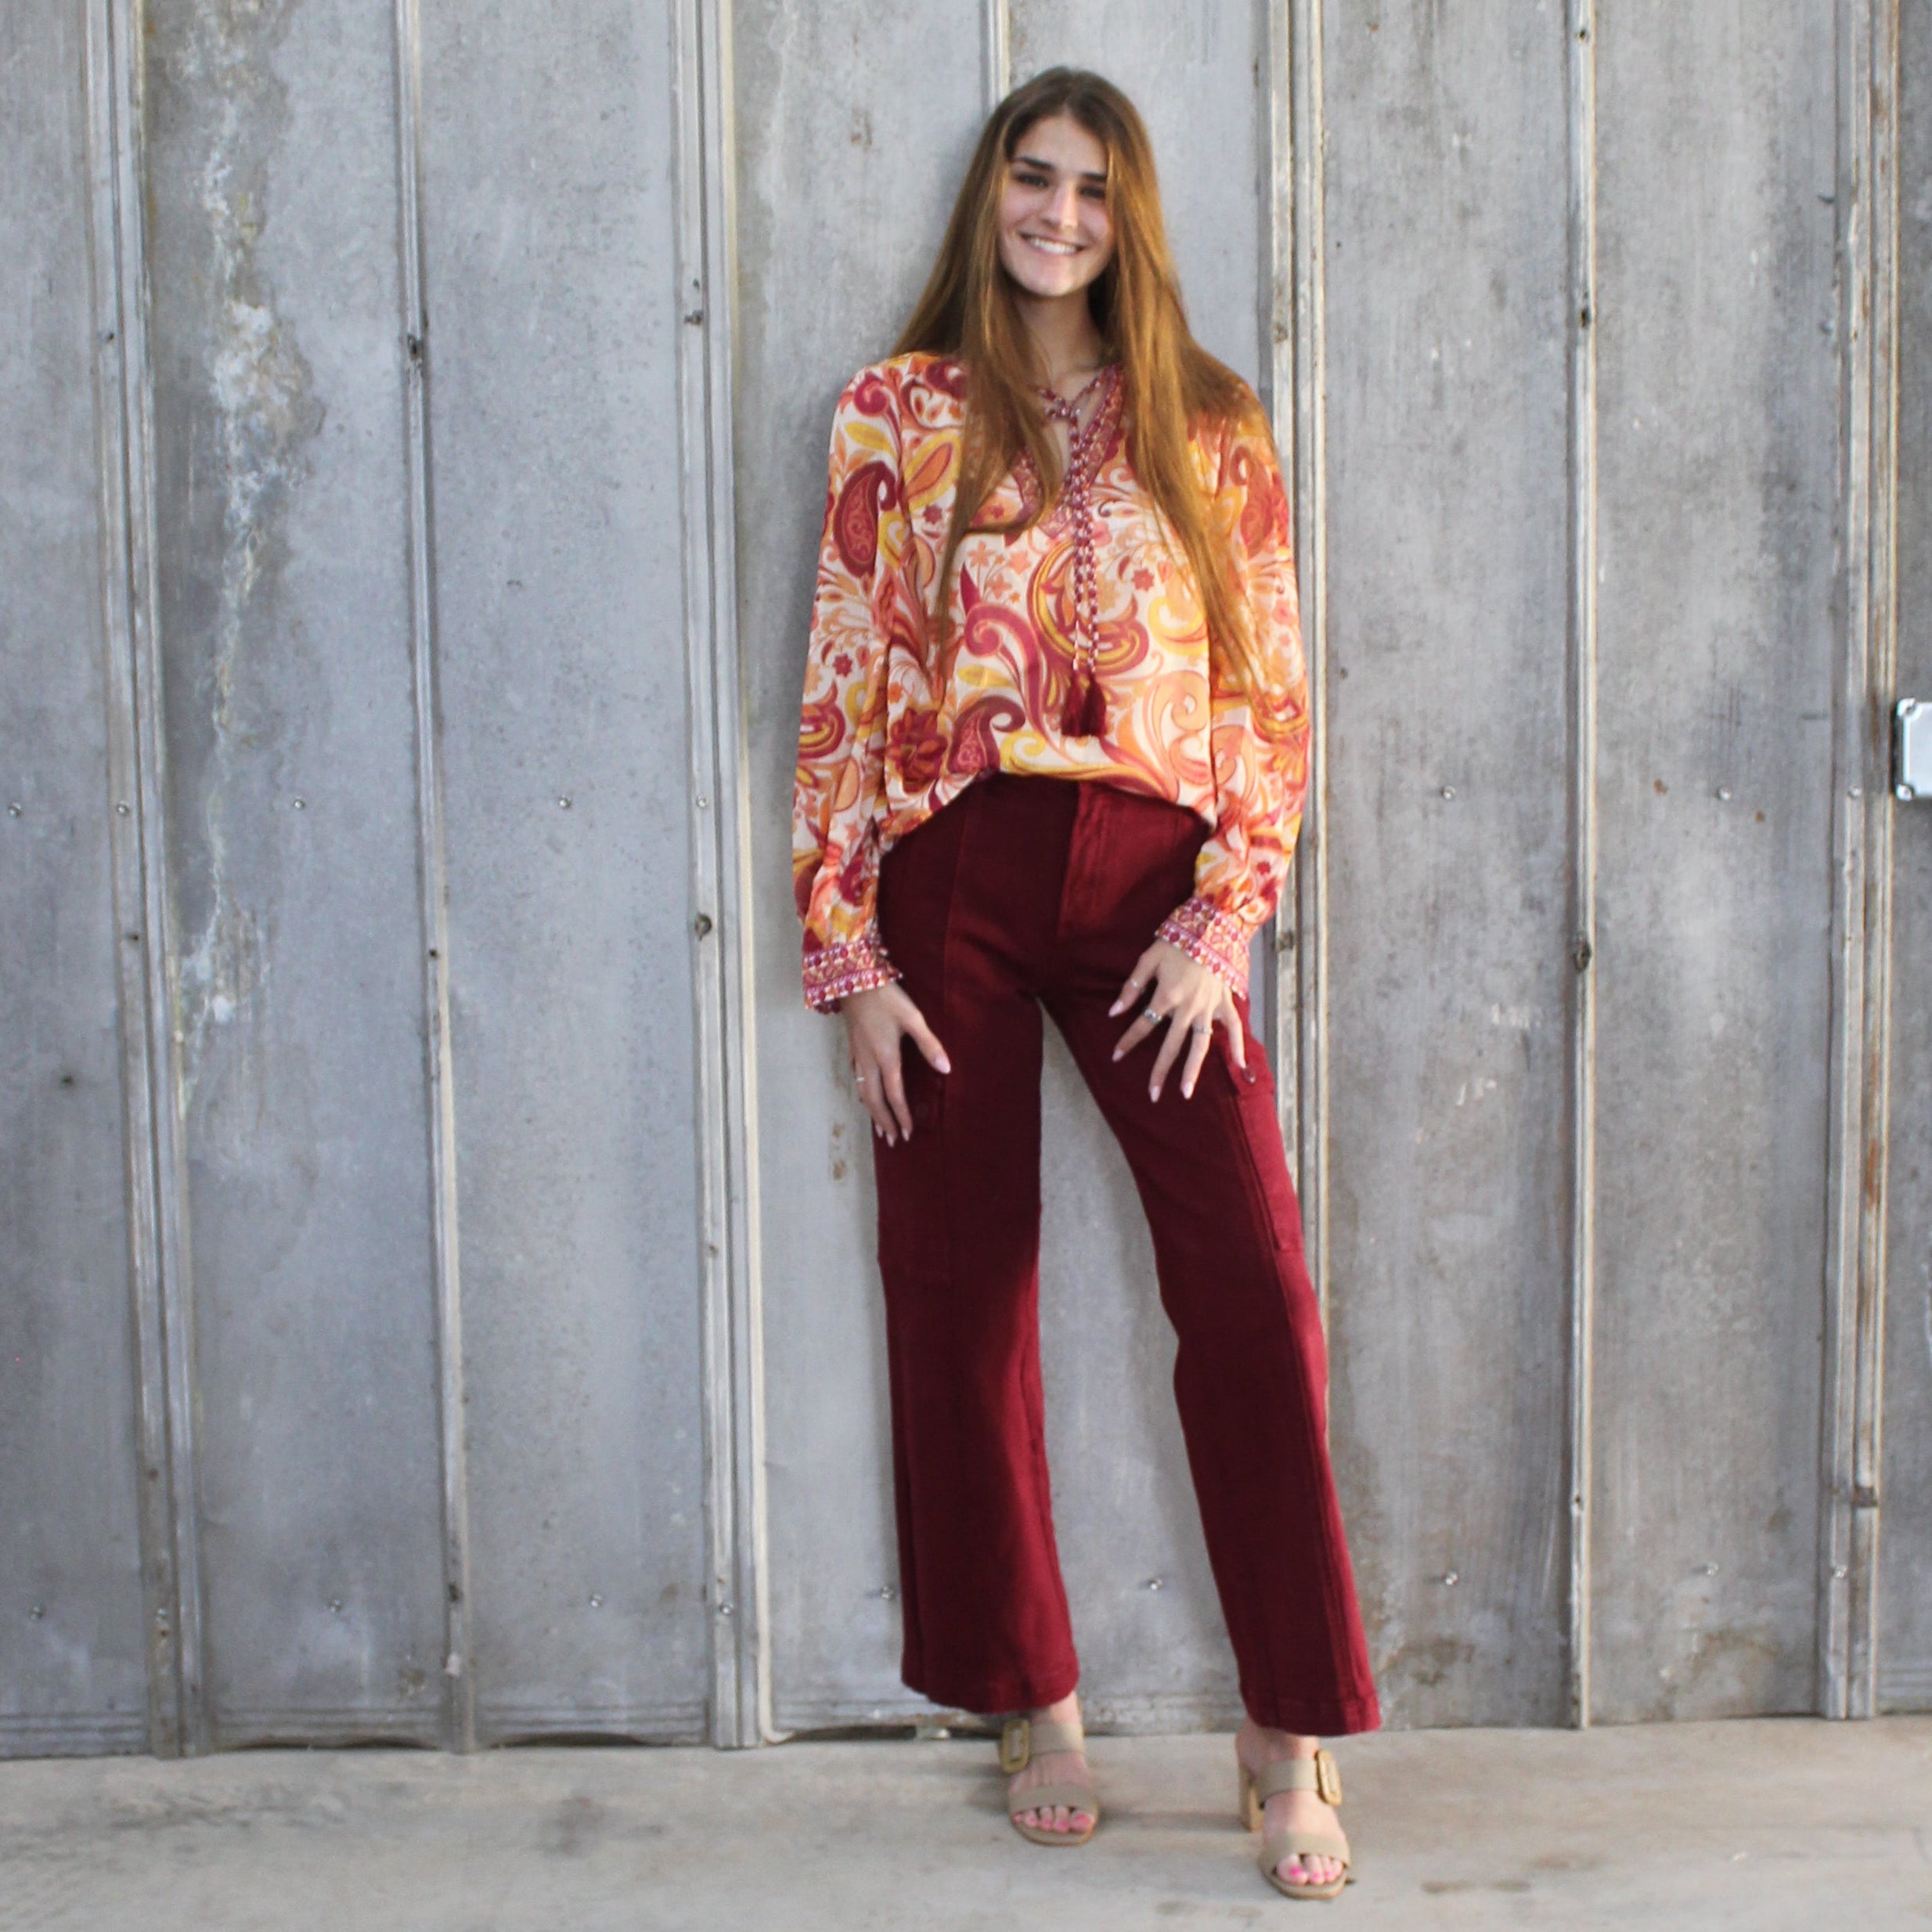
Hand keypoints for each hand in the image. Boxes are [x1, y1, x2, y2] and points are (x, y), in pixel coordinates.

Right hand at [841, 983, 949, 1144]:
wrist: (853, 981)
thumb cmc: (886, 998)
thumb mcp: (913, 1018)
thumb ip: (929, 1045)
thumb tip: (946, 1070)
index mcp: (886, 1058)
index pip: (894, 1096)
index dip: (901, 1116)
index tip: (907, 1134)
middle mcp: (869, 1062)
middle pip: (875, 1100)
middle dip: (883, 1122)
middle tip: (891, 1141)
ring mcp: (858, 1055)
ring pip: (863, 1091)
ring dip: (872, 1111)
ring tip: (878, 1127)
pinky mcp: (852, 1047)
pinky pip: (857, 1078)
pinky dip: (863, 1093)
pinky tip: (864, 1094)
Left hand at [1108, 939, 1244, 1100]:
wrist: (1211, 928)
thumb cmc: (1176, 942)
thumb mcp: (1148, 959)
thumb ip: (1132, 987)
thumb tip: (1113, 1012)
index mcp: (1167, 996)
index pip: (1143, 1025)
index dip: (1127, 1041)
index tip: (1116, 1056)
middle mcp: (1188, 1008)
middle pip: (1171, 1046)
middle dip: (1160, 1071)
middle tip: (1152, 1095)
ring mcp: (1208, 1009)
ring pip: (1200, 1045)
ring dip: (1193, 1070)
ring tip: (1186, 1092)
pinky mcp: (1225, 1004)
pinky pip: (1233, 1028)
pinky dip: (1239, 1046)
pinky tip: (1241, 1067)